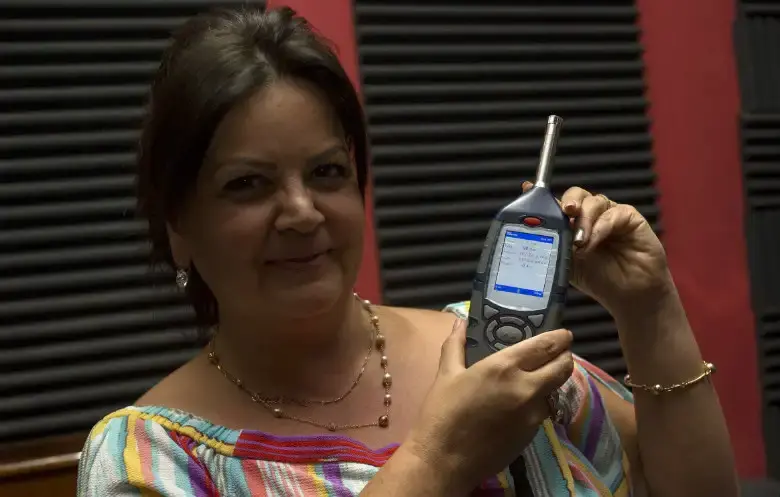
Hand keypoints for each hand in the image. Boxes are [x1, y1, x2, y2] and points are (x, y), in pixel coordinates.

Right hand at [403, 319, 573, 490]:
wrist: (445, 459)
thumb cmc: (442, 412)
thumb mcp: (447, 374)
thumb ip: (456, 345)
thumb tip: (459, 321)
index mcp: (504, 367)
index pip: (545, 347)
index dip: (559, 338)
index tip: (564, 334)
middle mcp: (526, 388)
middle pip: (562, 368)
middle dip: (565, 357)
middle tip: (559, 352)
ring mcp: (533, 414)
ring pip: (555, 391)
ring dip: (552, 381)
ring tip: (540, 376)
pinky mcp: (532, 434)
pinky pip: (543, 411)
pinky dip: (539, 402)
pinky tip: (522, 403)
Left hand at [522, 182, 670, 315]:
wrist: (629, 296)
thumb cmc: (599, 279)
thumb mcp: (569, 264)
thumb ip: (554, 246)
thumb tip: (533, 233)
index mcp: (572, 224)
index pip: (557, 204)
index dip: (544, 197)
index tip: (528, 190)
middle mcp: (590, 216)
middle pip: (575, 195)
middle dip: (567, 202)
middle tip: (565, 213)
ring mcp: (609, 214)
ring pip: (592, 202)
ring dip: (583, 220)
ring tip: (579, 243)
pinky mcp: (629, 217)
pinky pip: (612, 214)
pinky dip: (600, 227)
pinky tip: (593, 242)